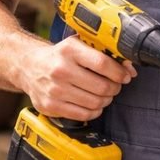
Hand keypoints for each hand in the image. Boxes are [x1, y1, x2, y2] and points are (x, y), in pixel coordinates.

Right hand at [18, 36, 136, 120]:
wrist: (29, 66)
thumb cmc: (60, 56)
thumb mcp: (78, 44)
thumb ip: (103, 52)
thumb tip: (130, 68)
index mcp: (69, 50)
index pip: (103, 63)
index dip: (119, 72)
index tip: (124, 75)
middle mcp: (60, 69)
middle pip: (101, 86)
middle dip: (115, 88)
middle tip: (115, 86)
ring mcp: (54, 90)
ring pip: (95, 103)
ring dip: (105, 100)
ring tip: (104, 94)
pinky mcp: (50, 106)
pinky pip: (83, 115)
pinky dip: (94, 111)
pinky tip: (93, 104)